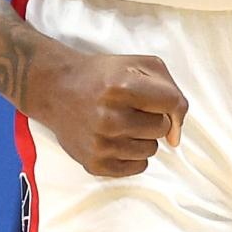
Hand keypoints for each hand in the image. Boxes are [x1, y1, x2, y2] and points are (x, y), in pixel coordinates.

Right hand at [30, 50, 187, 177]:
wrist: (56, 89)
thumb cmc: (103, 75)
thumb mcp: (138, 64)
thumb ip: (169, 89)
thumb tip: (175, 136)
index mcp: (121, 87)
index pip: (172, 103)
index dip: (174, 103)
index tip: (164, 103)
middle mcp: (109, 117)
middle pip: (161, 128)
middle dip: (153, 118)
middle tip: (132, 108)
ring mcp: (100, 144)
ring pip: (151, 149)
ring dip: (143, 137)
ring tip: (122, 122)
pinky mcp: (94, 164)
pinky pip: (138, 167)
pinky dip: (133, 154)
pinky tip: (116, 138)